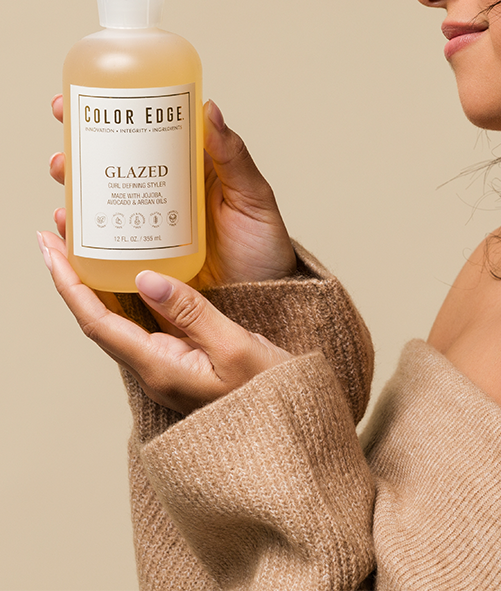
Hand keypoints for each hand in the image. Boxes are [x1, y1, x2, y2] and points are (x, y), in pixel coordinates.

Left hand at [37, 229, 291, 413]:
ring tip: (84, 247)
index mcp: (160, 368)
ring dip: (94, 284)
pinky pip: (142, 323)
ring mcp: (166, 366)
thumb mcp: (235, 346)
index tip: (52, 252)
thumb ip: (191, 312)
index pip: (98, 323)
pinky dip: (125, 295)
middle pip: (98, 319)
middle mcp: (154, 369)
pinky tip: (129, 275)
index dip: (70, 286)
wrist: (285, 429)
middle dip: (73, 277)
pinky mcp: (181, 359)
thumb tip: (145, 278)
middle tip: (56, 236)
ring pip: (117, 320)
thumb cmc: (267, 393)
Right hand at [49, 96, 296, 286]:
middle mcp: (167, 193)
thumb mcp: (252, 198)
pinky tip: (67, 222)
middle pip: (116, 161)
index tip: (83, 99)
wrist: (265, 302)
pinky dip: (79, 230)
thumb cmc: (264, 247)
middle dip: (81, 145)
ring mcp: (150, 226)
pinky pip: (103, 241)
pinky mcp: (140, 260)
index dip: (115, 113)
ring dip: (74, 183)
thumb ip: (233, 157)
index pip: (150, 132)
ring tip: (63, 173)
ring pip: (103, 197)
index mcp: (193, 170)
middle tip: (64, 132)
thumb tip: (209, 107)